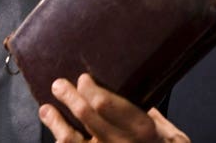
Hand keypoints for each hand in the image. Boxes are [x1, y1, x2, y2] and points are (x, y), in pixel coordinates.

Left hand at [39, 74, 188, 142]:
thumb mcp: (168, 130)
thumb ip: (147, 111)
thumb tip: (130, 87)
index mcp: (140, 127)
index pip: (104, 103)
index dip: (88, 88)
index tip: (83, 79)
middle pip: (84, 114)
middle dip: (68, 96)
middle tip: (59, 85)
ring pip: (70, 139)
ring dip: (55, 121)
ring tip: (47, 109)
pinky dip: (60, 142)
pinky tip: (55, 135)